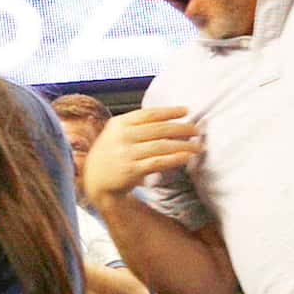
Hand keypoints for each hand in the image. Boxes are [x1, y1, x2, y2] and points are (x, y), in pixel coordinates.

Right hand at [80, 106, 198, 199]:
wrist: (95, 182)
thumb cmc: (110, 156)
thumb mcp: (115, 134)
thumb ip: (135, 125)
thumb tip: (166, 117)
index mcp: (119, 123)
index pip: (149, 114)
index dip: (169, 111)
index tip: (186, 111)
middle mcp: (122, 136)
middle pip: (159, 129)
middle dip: (182, 129)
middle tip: (197, 130)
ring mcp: (126, 153)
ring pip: (162, 146)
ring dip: (183, 145)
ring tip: (198, 146)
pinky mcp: (132, 170)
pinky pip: (158, 162)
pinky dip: (175, 158)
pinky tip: (187, 157)